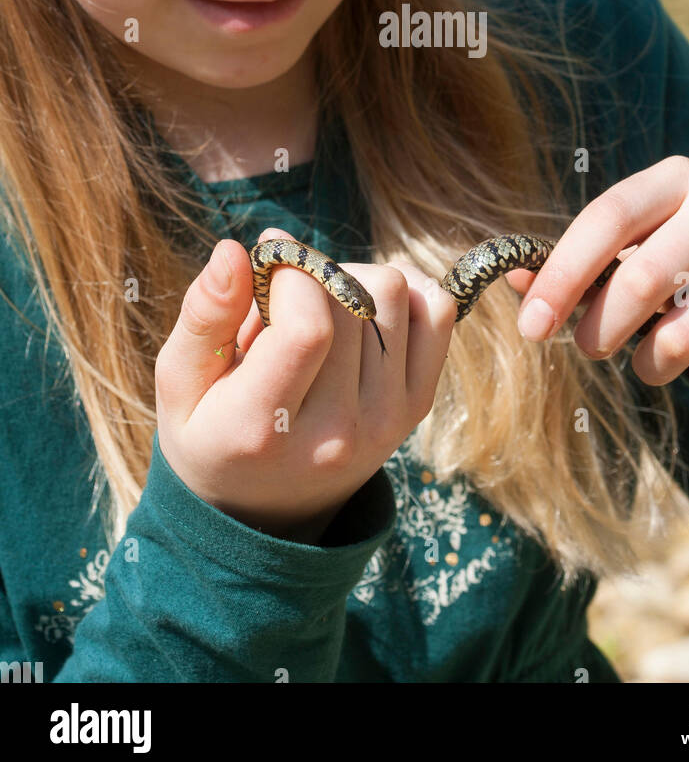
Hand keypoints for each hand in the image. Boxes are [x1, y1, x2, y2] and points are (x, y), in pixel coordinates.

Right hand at [155, 227, 456, 541]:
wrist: (263, 511)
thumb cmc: (210, 431)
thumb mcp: (179, 384)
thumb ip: (203, 316)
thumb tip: (234, 250)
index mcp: (265, 428)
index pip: (308, 328)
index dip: (290, 275)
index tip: (267, 267)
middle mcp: (337, 431)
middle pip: (352, 300)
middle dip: (313, 273)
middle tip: (284, 297)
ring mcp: (386, 420)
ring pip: (392, 293)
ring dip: (354, 278)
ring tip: (317, 309)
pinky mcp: (415, 406)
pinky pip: (436, 311)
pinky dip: (406, 291)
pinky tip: (364, 308)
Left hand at [506, 156, 688, 395]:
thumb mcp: (642, 243)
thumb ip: (581, 263)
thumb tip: (517, 283)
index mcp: (681, 179)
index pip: (608, 218)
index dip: (562, 276)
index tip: (531, 327)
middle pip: (641, 280)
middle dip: (599, 331)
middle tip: (591, 349)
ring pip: (682, 337)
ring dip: (651, 365)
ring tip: (655, 358)